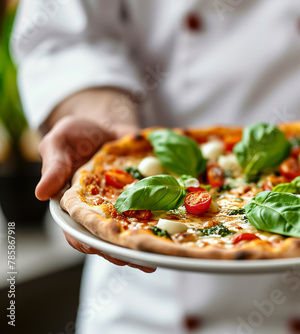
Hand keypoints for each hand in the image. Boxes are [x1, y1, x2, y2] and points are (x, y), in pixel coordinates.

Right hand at [38, 106, 155, 272]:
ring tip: (159, 255)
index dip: (87, 243)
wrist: (105, 121)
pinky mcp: (141, 197)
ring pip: (131, 232)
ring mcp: (121, 207)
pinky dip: (161, 221)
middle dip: (123, 253)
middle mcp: (98, 212)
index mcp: (73, 206)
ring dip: (144, 245)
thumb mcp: (59, 144)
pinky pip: (151, 212)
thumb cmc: (76, 134)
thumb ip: (54, 166)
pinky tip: (174, 230)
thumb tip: (42, 193)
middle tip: (140, 261)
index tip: (99, 249)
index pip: (76, 232)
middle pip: (108, 239)